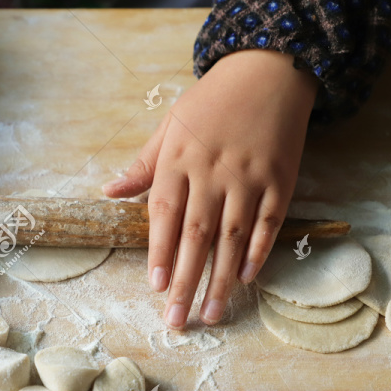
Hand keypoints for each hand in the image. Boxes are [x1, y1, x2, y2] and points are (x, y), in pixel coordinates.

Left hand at [102, 50, 318, 327]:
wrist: (268, 70)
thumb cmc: (210, 103)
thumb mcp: (168, 126)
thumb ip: (142, 166)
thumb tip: (108, 192)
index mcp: (179, 159)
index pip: (164, 214)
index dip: (159, 252)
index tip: (154, 286)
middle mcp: (213, 172)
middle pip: (197, 236)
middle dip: (185, 280)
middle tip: (177, 319)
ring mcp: (249, 177)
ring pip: (233, 237)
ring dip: (222, 279)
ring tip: (212, 312)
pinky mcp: (281, 179)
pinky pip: (269, 222)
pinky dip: (259, 251)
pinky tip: (248, 278)